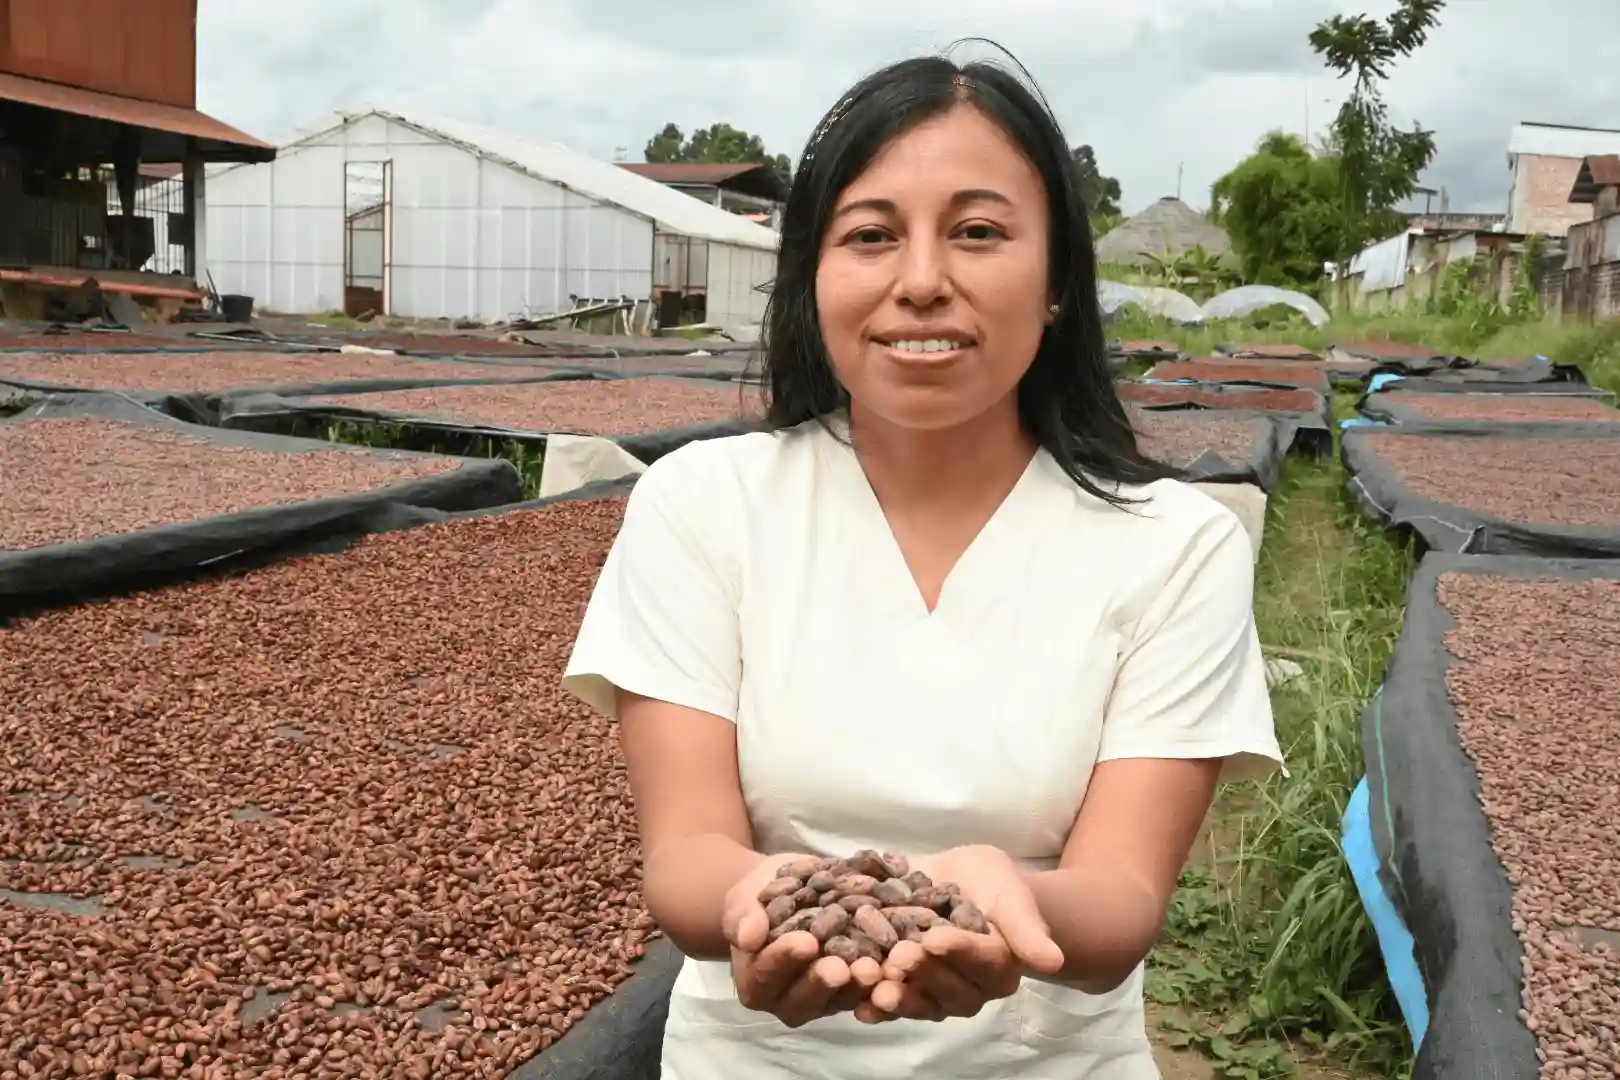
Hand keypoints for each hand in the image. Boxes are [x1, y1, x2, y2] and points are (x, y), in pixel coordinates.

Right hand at [724, 854, 883, 1027]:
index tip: (805, 941)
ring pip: (840, 999)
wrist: (790, 889)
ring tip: (873, 968)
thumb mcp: (744, 898)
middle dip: (824, 981)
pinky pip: (867, 991)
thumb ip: (743, 916)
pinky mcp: (853, 990)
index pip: (767, 974)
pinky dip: (882, 979)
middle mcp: (788, 1000)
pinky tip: (895, 962)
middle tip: (841, 967)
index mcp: (756, 983)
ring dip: (857, 986)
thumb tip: (747, 936)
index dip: (785, 959)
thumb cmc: (760, 897)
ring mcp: (824, 999)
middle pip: (805, 997)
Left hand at [857, 845, 1063, 1024]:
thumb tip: (1053, 961)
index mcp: (1000, 965)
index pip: (982, 960)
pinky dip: (874, 1006)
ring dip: (897, 998)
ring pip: (919, 1002)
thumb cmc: (993, 885)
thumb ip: (1026, 927)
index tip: (935, 937)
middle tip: (900, 957)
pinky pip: (892, 1005)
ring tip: (875, 989)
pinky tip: (856, 1004)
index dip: (959, 951)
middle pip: (948, 988)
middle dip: (923, 972)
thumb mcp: (1009, 892)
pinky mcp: (905, 990)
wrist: (962, 883)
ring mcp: (936, 994)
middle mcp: (970, 988)